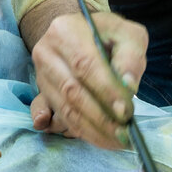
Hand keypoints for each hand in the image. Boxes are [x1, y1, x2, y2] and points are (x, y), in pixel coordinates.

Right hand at [30, 8, 147, 149]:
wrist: (80, 34)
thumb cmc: (106, 34)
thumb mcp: (127, 34)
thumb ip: (131, 57)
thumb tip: (128, 86)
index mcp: (65, 30)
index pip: (85, 65)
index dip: (105, 91)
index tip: (125, 112)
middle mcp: (46, 52)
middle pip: (72, 91)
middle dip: (100, 117)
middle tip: (124, 133)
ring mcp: (41, 75)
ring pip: (64, 108)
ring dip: (92, 129)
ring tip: (117, 141)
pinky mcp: (41, 93)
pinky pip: (57, 117)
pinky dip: (78, 131)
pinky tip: (96, 138)